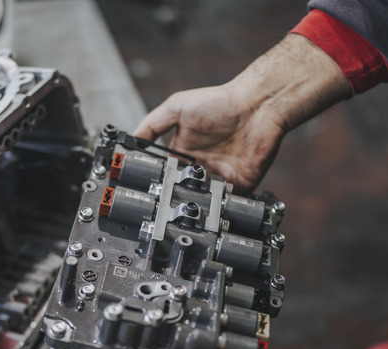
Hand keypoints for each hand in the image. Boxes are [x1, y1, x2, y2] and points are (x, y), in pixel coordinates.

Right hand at [133, 86, 284, 194]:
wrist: (257, 106)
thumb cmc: (220, 102)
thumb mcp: (176, 106)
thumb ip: (152, 123)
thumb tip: (131, 140)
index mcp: (184, 151)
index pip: (166, 173)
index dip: (157, 182)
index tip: (147, 189)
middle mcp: (200, 166)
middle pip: (182, 191)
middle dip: (174, 199)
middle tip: (165, 204)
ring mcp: (219, 177)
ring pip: (202, 201)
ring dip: (194, 205)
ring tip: (184, 208)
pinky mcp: (239, 186)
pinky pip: (226, 204)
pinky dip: (218, 208)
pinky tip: (208, 206)